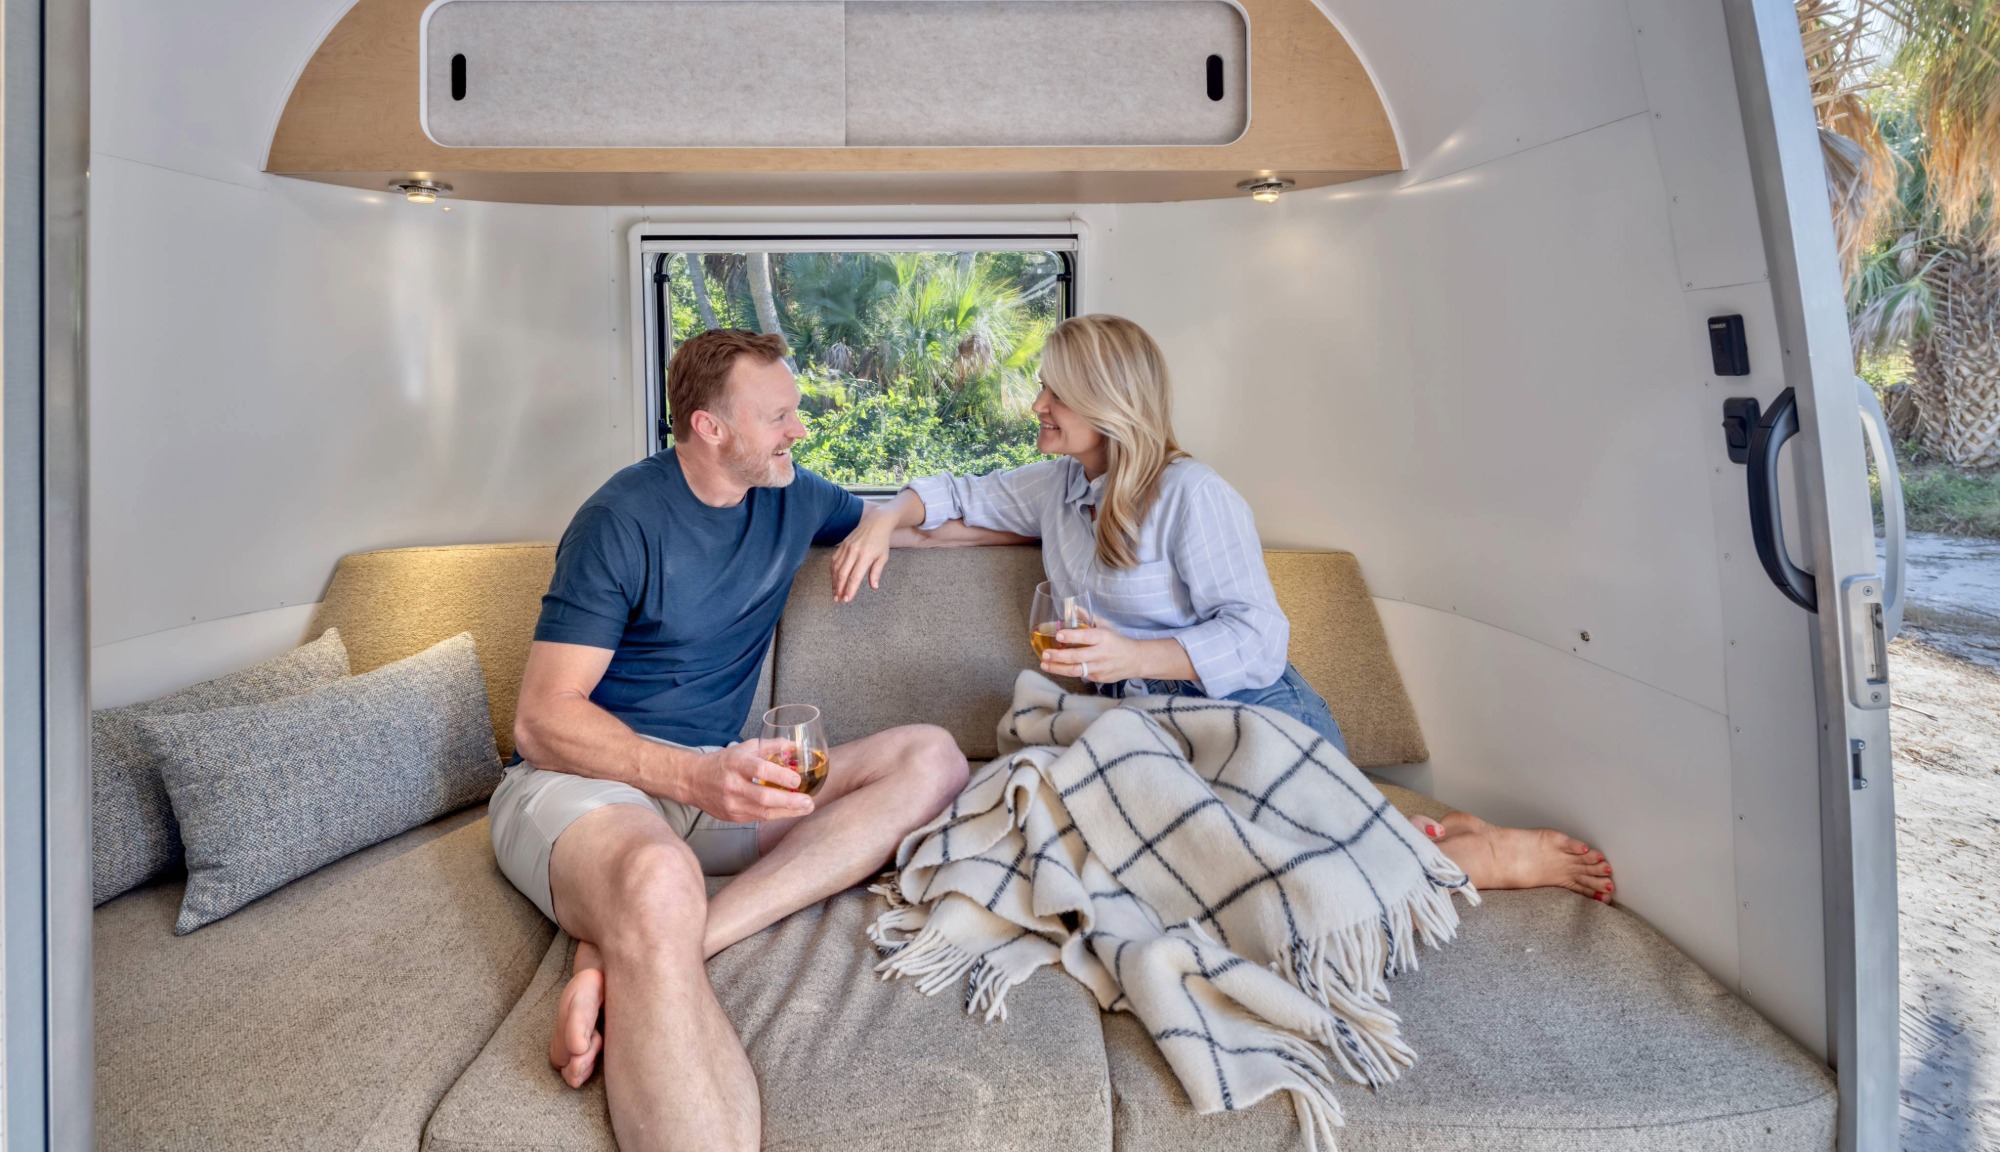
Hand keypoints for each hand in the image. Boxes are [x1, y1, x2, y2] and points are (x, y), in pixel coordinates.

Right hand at [676, 740, 815, 823]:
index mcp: (735, 764)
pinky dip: (776, 815)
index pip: (759, 770)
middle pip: (764, 797)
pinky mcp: (732, 817)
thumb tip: (797, 746)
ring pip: (763, 812)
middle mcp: (732, 785)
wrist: (693, 781)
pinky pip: (758, 818)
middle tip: (809, 801)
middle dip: (790, 802)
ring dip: (788, 812)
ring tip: (806, 808)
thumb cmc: (723, 762)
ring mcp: (731, 804)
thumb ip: (771, 746)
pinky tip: (790, 811)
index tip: (797, 779)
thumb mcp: (745, 748)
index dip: (780, 776)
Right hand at [831, 508, 898, 602]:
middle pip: (843, 574)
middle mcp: (853, 552)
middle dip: (839, 589)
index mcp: (865, 556)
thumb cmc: (881, 541)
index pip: (854, 577)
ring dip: (834, 582)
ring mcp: (846, 548)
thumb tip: (873, 587)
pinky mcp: (842, 545)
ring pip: (836, 568)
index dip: (850, 590)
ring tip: (835, 593)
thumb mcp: (883, 557)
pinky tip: (834, 579)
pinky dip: (832, 571)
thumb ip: (876, 572)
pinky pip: (834, 560)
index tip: (847, 600)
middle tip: (838, 600)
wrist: (876, 522)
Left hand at [1040, 619, 1143, 684]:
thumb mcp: (1105, 626)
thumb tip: (1072, 607)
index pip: (1086, 637)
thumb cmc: (1117, 641)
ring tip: (1044, 664)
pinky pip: (1080, 675)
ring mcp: (1099, 668)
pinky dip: (1067, 671)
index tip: (1058, 635)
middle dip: (1059, 656)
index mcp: (1104, 637)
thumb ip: (1088, 618)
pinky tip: (1056, 667)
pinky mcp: (1098, 678)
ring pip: (1076, 670)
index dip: (1072, 636)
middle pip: (1078, 656)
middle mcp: (1101, 653)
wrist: (1134, 660)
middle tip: (1045, 653)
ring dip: (1058, 668)